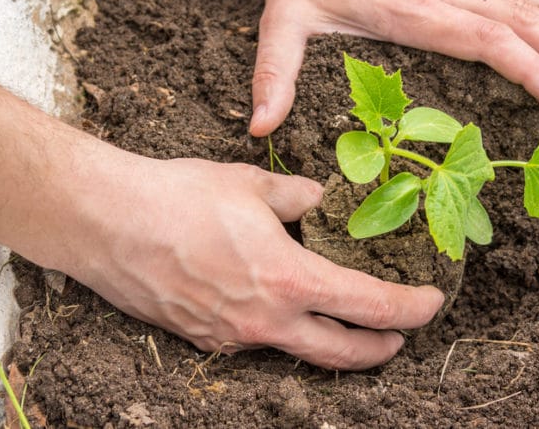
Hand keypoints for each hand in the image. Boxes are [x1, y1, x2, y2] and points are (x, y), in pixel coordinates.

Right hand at [73, 157, 443, 369]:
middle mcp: (266, 321)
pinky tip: (275, 306)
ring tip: (342, 323)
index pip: (369, 306)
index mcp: (290, 280)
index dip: (410, 308)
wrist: (107, 223)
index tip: (431, 302)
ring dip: (330, 342)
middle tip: (400, 336)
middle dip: (380, 348)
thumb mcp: (252, 184)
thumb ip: (297, 196)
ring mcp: (232, 337)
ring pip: (297, 352)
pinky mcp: (202, 338)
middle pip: (342, 353)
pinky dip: (279, 331)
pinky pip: (253, 342)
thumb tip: (316, 199)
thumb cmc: (180, 198)